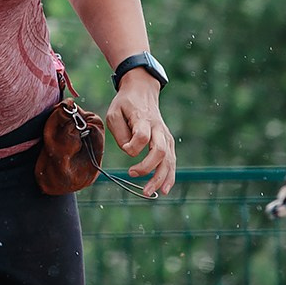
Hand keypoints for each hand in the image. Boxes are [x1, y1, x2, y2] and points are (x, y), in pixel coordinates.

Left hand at [104, 75, 175, 197]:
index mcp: (143, 119)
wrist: (143, 92)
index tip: (125, 148)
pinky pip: (171, 161)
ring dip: (160, 178)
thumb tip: (130, 152)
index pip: (142, 136)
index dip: (133, 146)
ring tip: (149, 192)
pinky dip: (169, 176)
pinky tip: (164, 189)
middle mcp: (158, 129)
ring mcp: (165, 136)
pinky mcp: (167, 142)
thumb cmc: (125, 104)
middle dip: (147, 168)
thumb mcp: (114, 112)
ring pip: (168, 160)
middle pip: (160, 151)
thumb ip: (120, 133)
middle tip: (132, 175)